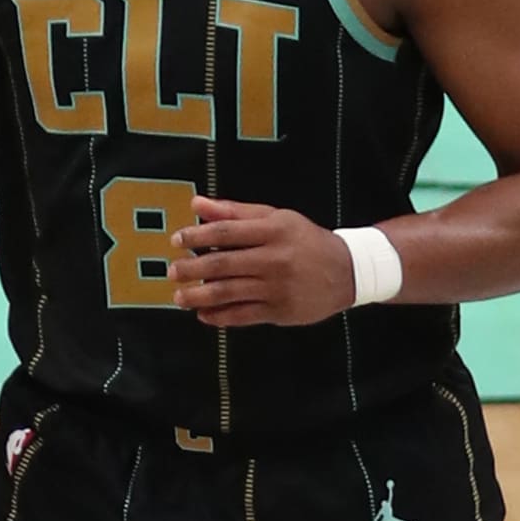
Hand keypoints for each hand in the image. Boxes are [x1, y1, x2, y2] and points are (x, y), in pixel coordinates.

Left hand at [170, 196, 355, 327]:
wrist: (347, 271)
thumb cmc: (305, 241)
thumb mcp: (276, 218)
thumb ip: (235, 212)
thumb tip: (197, 203)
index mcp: (273, 230)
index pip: (227, 232)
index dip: (197, 236)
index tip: (177, 240)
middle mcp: (274, 259)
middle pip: (223, 264)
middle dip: (192, 269)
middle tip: (172, 271)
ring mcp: (276, 288)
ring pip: (229, 293)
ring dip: (199, 296)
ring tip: (180, 297)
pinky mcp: (280, 311)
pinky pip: (242, 315)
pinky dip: (219, 317)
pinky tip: (203, 315)